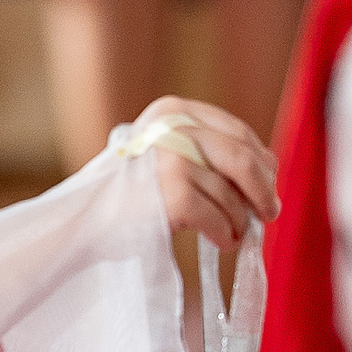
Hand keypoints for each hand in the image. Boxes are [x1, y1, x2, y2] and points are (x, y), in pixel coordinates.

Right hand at [132, 97, 280, 249]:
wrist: (81, 220)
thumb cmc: (130, 191)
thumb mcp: (168, 153)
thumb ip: (208, 153)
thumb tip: (267, 174)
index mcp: (174, 110)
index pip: (237, 132)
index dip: (260, 162)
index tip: (268, 183)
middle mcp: (173, 126)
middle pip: (242, 159)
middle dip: (263, 190)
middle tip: (269, 213)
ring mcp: (171, 158)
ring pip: (230, 194)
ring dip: (239, 220)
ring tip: (234, 233)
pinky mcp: (170, 193)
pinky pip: (216, 217)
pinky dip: (224, 233)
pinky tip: (222, 241)